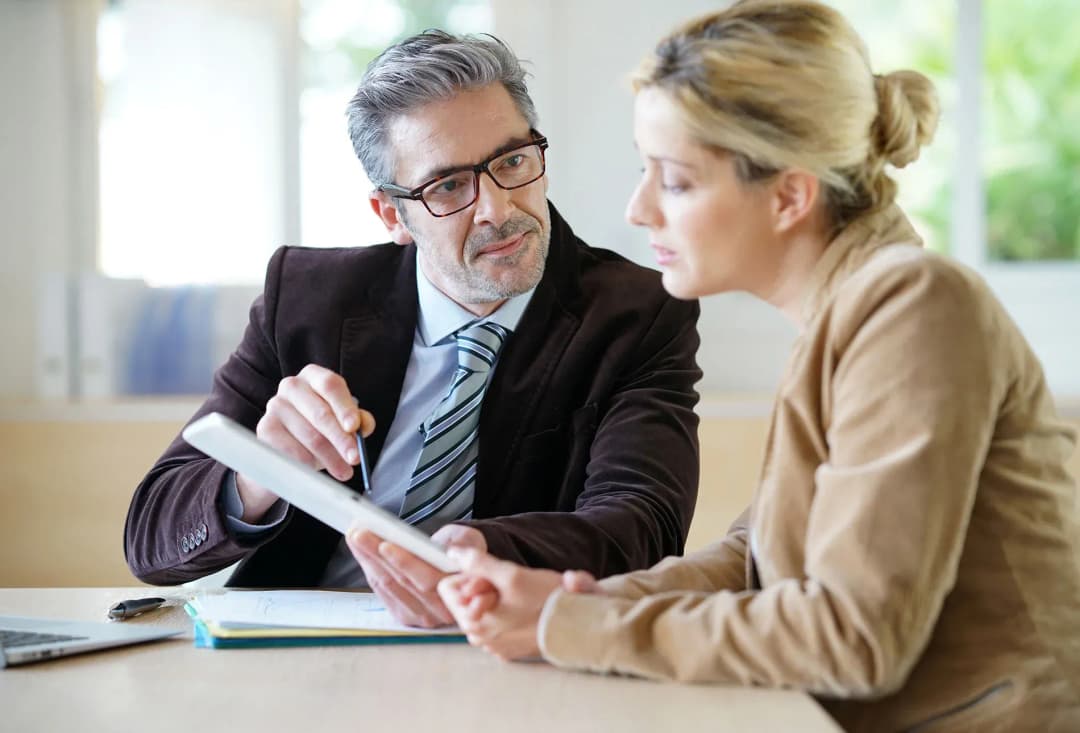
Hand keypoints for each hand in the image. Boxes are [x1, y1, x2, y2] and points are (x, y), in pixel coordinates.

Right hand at [236, 364, 374, 520]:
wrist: (285, 450)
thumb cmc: (320, 429)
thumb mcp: (342, 422)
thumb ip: (358, 421)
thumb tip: (364, 425)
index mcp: (314, 376)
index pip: (331, 385)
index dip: (344, 407)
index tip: (354, 428)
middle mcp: (291, 385)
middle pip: (321, 413)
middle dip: (341, 439)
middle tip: (355, 458)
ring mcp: (275, 406)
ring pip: (310, 436)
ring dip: (330, 458)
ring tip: (343, 471)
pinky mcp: (265, 429)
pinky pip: (293, 451)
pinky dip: (310, 464)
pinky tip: (318, 470)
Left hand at [346, 523, 487, 627]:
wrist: (464, 572)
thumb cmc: (465, 553)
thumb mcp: (470, 541)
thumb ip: (463, 544)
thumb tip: (448, 548)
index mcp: (459, 591)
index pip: (428, 579)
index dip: (405, 562)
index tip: (385, 544)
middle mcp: (441, 610)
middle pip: (402, 581)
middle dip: (377, 555)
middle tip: (359, 533)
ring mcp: (422, 616)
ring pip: (389, 586)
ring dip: (368, 560)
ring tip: (355, 536)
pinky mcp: (407, 616)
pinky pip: (383, 592)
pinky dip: (370, 570)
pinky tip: (361, 552)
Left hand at [437, 548, 564, 660]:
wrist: (579, 628)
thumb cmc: (547, 604)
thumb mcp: (511, 575)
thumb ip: (477, 562)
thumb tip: (453, 553)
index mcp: (472, 622)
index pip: (448, 588)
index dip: (469, 573)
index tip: (490, 573)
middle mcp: (479, 638)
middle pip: (466, 599)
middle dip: (483, 586)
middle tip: (509, 583)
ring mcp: (495, 645)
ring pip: (484, 609)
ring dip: (497, 599)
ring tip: (520, 596)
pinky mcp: (511, 648)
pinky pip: (500, 623)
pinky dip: (508, 612)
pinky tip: (526, 609)